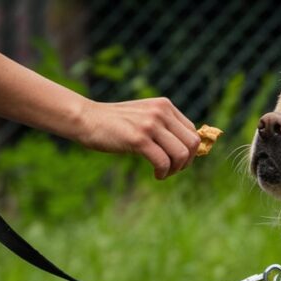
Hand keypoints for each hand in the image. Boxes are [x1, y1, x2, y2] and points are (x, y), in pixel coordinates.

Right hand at [74, 97, 201, 179]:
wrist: (87, 118)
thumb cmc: (116, 122)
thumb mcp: (144, 116)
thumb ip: (164, 126)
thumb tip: (189, 149)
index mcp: (165, 106)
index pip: (193, 131)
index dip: (191, 151)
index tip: (178, 161)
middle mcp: (161, 112)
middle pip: (192, 143)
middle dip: (187, 162)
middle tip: (173, 170)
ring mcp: (150, 125)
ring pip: (181, 154)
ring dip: (176, 169)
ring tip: (164, 173)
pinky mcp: (138, 139)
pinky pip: (163, 162)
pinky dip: (163, 173)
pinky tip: (157, 175)